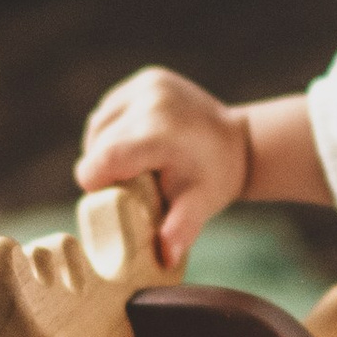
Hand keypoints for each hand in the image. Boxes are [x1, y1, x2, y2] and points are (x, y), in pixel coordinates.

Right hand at [77, 66, 250, 266]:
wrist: (239, 140)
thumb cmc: (215, 178)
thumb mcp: (200, 205)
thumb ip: (179, 230)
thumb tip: (164, 259)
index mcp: (161, 132)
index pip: (102, 160)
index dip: (99, 184)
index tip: (117, 196)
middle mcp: (152, 101)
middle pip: (97, 145)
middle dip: (106, 169)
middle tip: (134, 183)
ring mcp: (149, 85)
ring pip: (98, 126)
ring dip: (106, 148)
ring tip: (136, 163)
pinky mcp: (147, 78)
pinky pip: (110, 110)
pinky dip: (114, 129)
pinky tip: (136, 142)